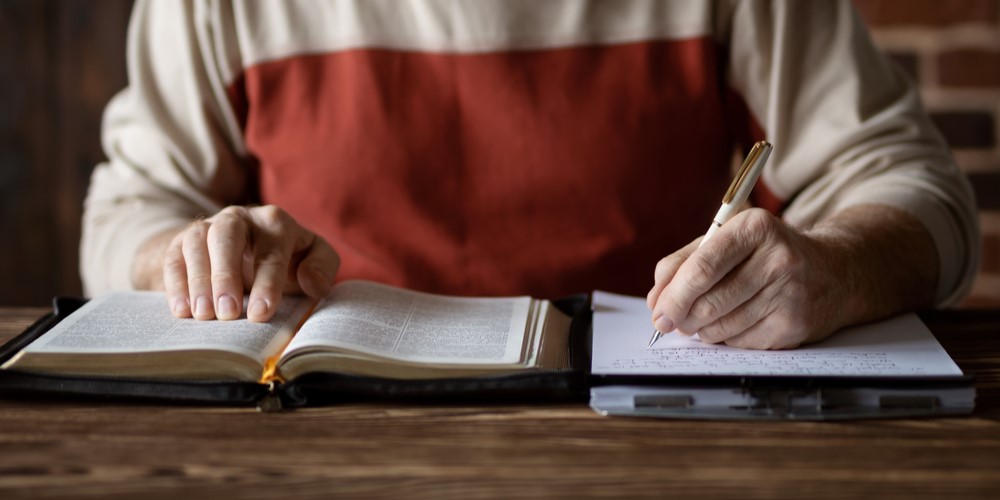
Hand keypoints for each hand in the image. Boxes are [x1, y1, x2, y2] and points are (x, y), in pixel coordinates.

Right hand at [162, 205, 339, 321]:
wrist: (248, 249)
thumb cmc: (287, 260)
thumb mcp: (313, 259)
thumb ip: (322, 268)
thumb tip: (313, 284)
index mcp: (276, 223)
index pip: (272, 251)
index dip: (267, 283)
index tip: (260, 314)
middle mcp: (240, 217)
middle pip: (228, 236)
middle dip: (226, 275)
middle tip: (227, 314)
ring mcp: (209, 226)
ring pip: (197, 242)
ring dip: (199, 280)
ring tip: (203, 315)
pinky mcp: (183, 241)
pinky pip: (174, 255)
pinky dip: (175, 282)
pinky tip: (181, 311)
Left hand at [645, 208, 855, 349]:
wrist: (832, 271)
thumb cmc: (766, 254)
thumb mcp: (727, 240)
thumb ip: (683, 262)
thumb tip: (656, 300)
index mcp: (755, 228)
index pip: (702, 267)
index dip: (673, 295)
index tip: (657, 311)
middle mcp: (777, 259)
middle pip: (709, 301)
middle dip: (681, 317)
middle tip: (671, 321)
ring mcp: (790, 294)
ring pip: (721, 327)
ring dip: (702, 329)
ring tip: (705, 317)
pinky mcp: (794, 325)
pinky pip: (740, 342)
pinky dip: (726, 338)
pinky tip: (734, 322)